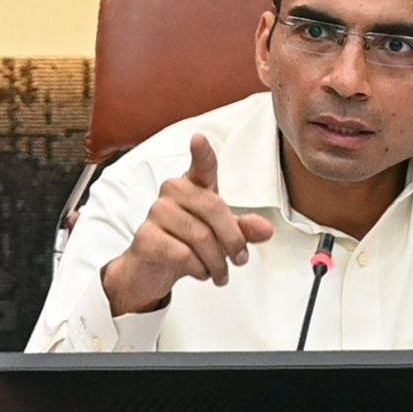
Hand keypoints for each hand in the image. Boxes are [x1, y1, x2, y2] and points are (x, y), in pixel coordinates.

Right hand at [102, 134, 274, 315]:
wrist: (151, 270)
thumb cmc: (188, 243)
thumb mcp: (221, 235)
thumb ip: (243, 229)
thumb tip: (267, 230)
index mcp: (193, 185)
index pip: (201, 165)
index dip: (201, 152)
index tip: (198, 138)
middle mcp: (172, 192)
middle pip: (213, 208)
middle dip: (233, 240)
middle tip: (240, 260)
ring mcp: (156, 213)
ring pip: (200, 236)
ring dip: (217, 262)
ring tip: (219, 273)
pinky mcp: (145, 238)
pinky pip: (183, 254)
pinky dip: (198, 269)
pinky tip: (199, 272)